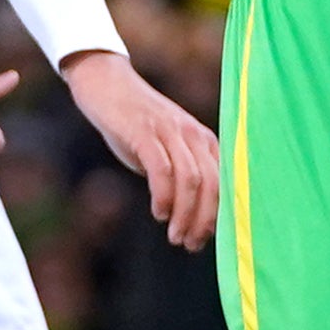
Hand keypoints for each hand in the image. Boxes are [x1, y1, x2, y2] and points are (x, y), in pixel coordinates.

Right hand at [62, 47, 220, 251]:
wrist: (106, 85)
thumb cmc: (135, 124)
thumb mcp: (165, 150)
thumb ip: (180, 177)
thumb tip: (190, 219)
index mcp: (204, 140)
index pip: (223, 182)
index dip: (218, 216)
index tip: (204, 240)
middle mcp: (193, 134)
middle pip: (212, 184)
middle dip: (204, 221)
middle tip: (189, 244)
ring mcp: (170, 131)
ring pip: (191, 181)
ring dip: (185, 214)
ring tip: (174, 236)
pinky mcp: (146, 132)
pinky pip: (163, 169)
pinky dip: (164, 196)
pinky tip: (158, 213)